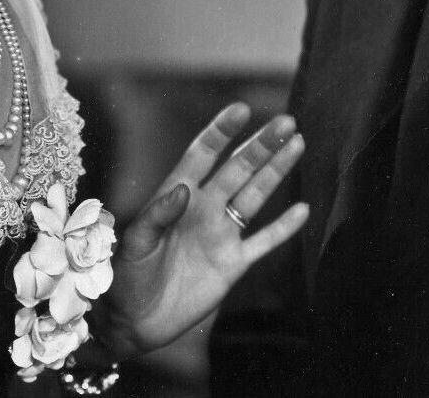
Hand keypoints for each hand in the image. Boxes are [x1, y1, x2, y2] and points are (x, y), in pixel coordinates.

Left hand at [98, 103, 307, 357]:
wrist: (134, 320)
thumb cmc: (125, 275)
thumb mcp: (134, 243)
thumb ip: (156, 215)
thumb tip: (183, 190)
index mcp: (178, 195)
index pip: (203, 154)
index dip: (221, 131)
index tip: (240, 108)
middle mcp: (205, 208)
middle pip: (239, 168)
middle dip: (261, 144)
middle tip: (286, 121)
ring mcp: (222, 234)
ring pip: (256, 195)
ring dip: (276, 171)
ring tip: (298, 144)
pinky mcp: (234, 264)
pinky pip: (264, 241)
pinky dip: (284, 228)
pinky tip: (303, 209)